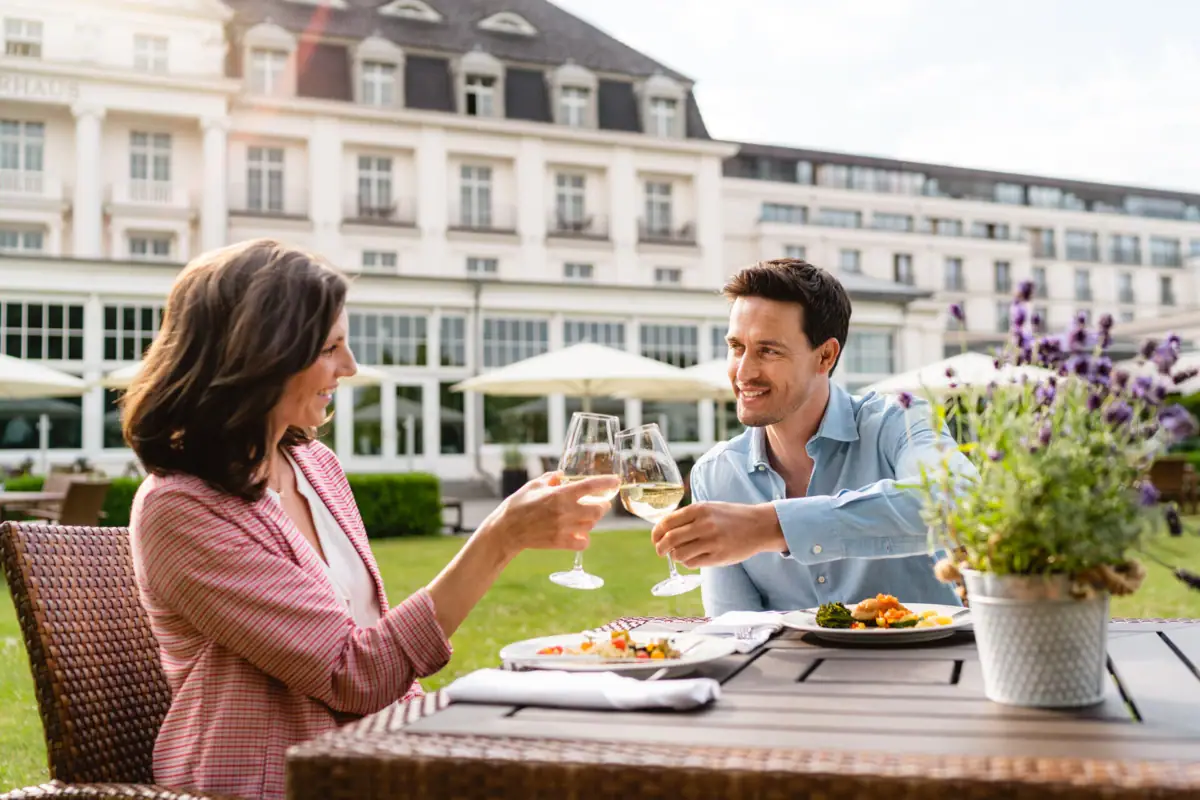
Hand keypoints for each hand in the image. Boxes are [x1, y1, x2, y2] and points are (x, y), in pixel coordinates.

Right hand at [491, 472, 618, 554]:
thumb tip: (562, 475)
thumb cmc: (517, 505)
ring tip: (585, 516)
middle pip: (598, 509)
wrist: (506, 531)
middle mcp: (565, 511)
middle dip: (602, 505)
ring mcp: (564, 529)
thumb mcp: (533, 485)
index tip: (616, 481)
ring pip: (592, 525)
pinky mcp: (561, 543)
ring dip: (592, 520)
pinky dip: (585, 538)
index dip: (606, 482)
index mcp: (559, 494)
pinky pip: (584, 542)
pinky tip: (579, 534)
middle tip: (599, 502)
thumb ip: (551, 478)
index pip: (590, 486)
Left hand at [651, 501, 785, 567]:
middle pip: (670, 540)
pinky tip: (694, 557)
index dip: (656, 533)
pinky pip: (693, 563)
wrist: (759, 526)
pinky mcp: (718, 557)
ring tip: (680, 554)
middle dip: (660, 548)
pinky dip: (688, 562)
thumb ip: (688, 516)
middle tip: (660, 552)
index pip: (667, 522)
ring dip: (675, 556)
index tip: (655, 539)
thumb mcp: (708, 508)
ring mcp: (711, 542)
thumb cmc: (730, 517)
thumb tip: (663, 530)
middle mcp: (704, 524)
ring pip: (679, 554)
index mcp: (699, 509)